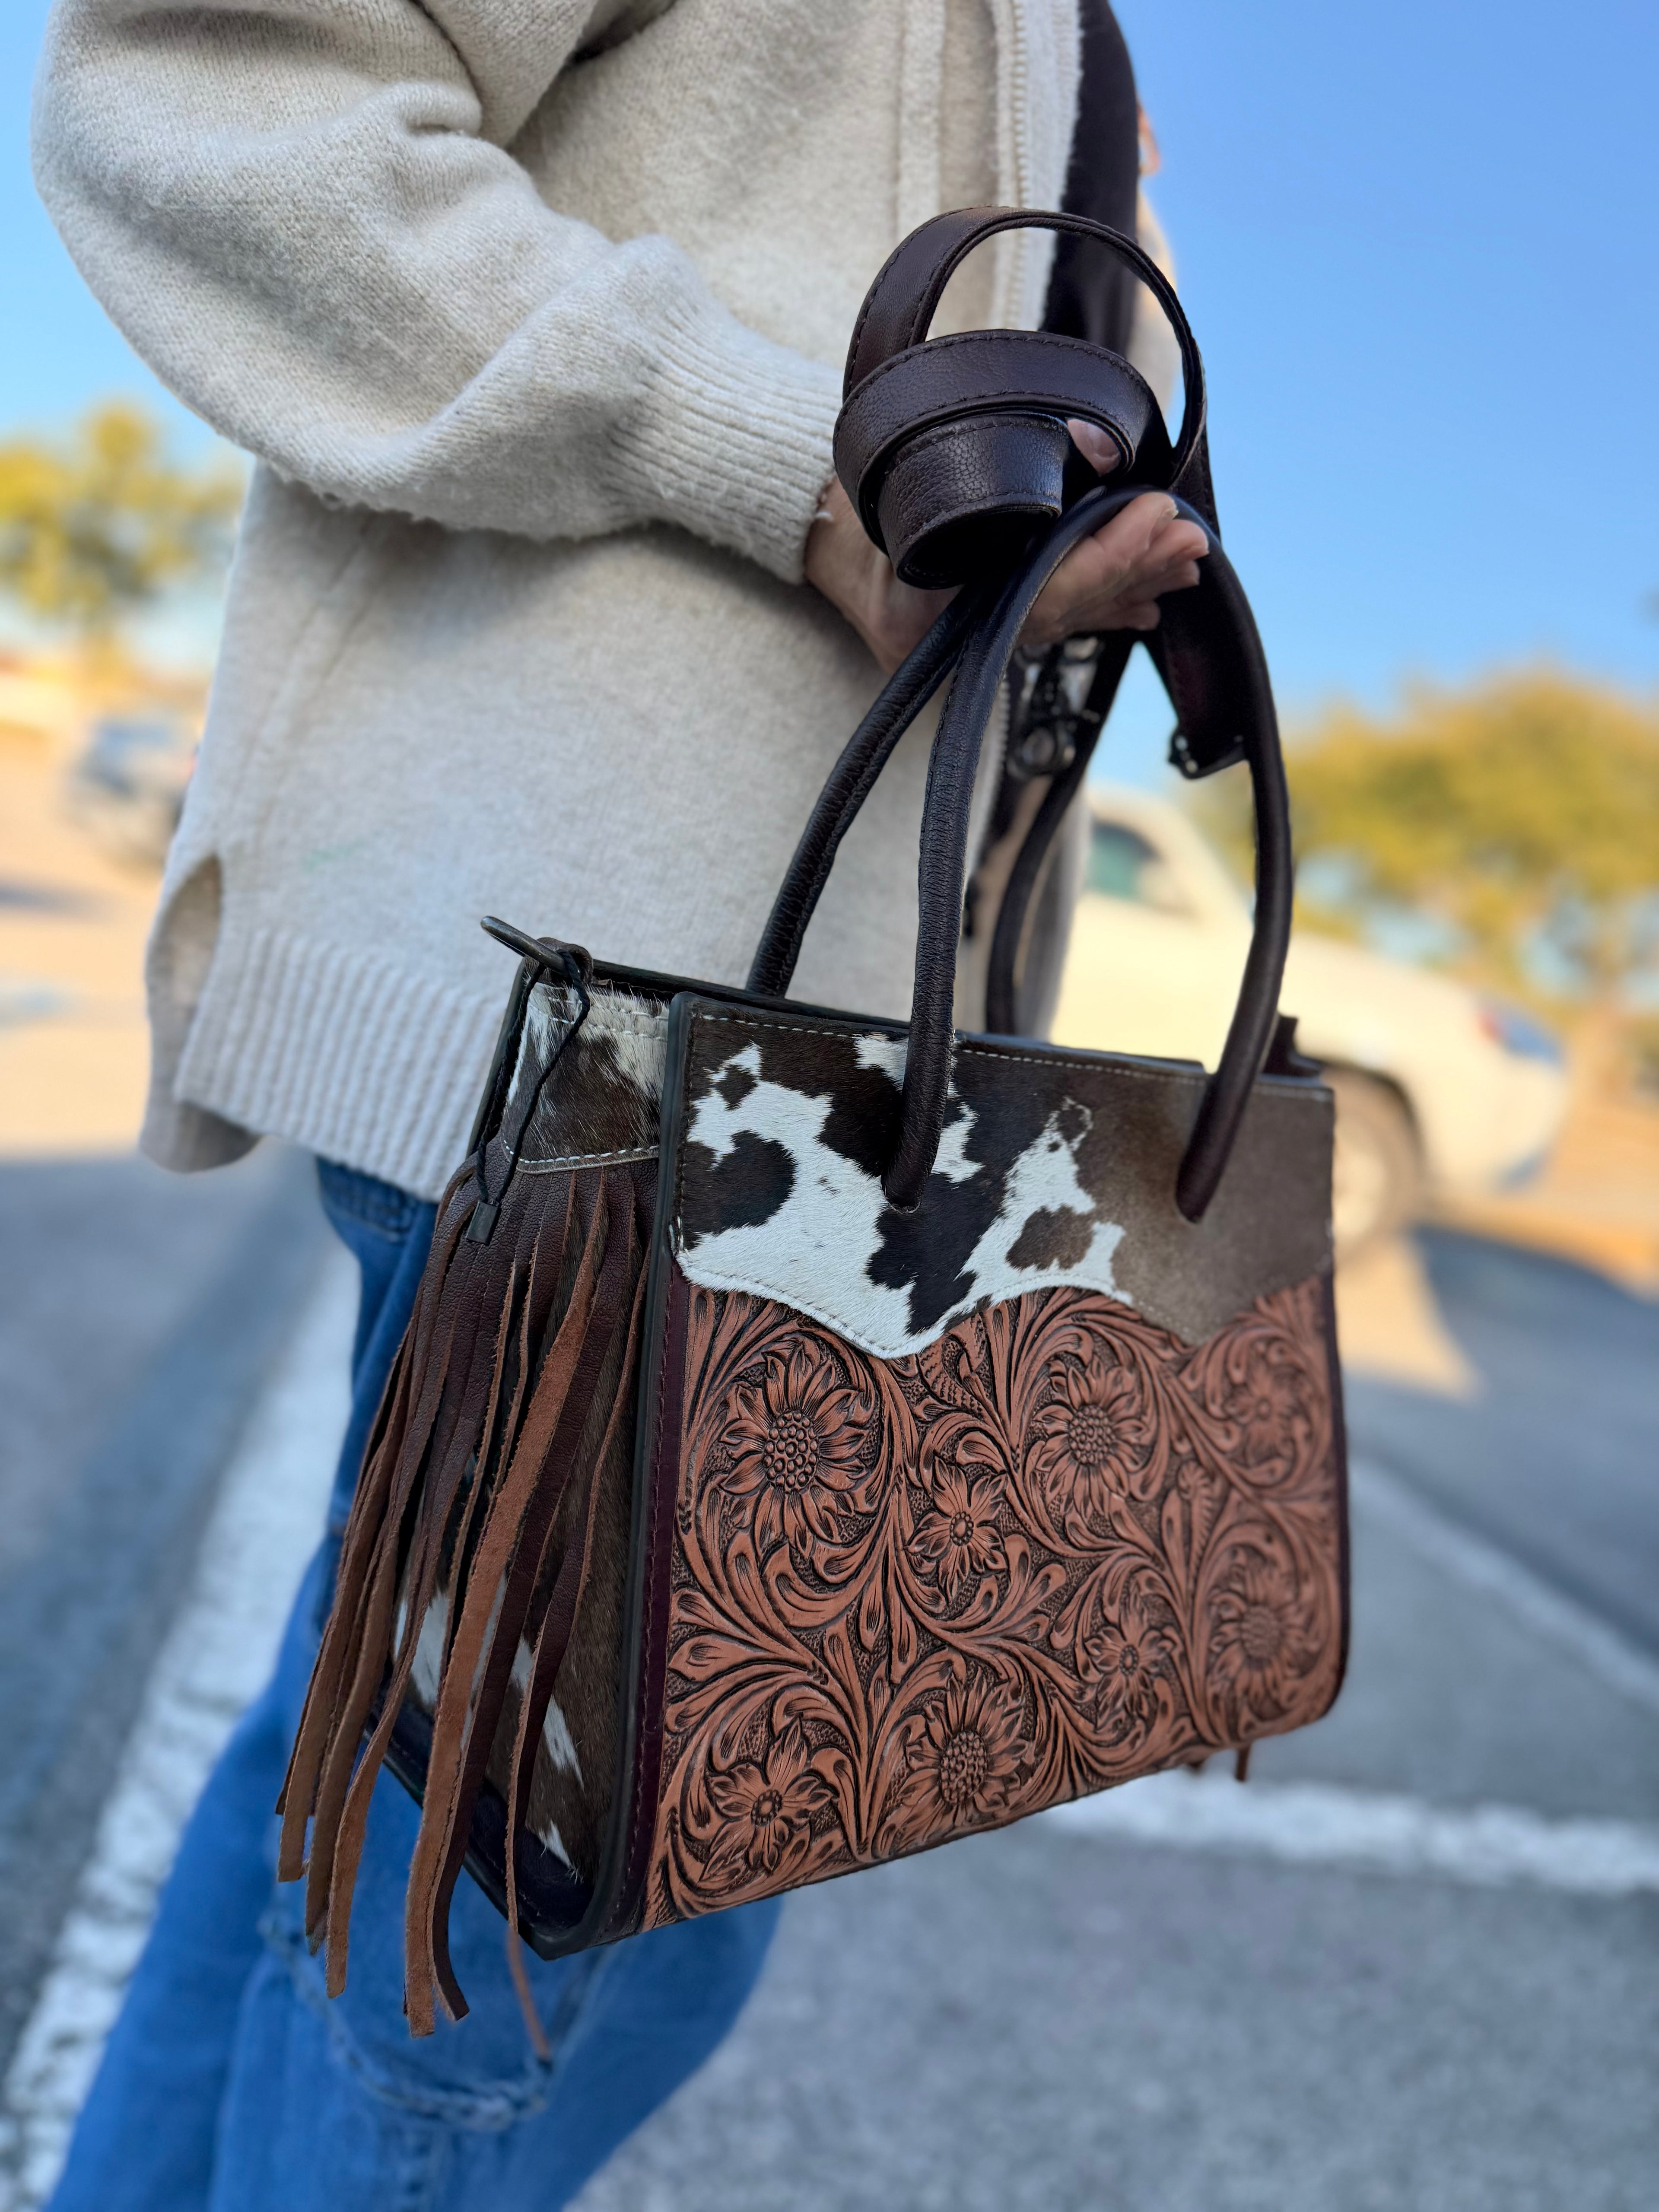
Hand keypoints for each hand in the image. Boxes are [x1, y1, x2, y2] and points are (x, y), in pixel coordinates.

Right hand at [803, 419, 1207, 672]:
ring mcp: (994, 627)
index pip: (1061, 589)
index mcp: (967, 613)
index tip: (1154, 512)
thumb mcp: (922, 492)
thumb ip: (1000, 472)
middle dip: (1140, 567)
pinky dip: (1109, 606)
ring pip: (1080, 609)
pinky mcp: (1000, 614)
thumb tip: (1091, 444)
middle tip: (1191, 538)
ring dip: (1137, 582)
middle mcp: (988, 630)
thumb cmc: (869, 519)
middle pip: (1082, 603)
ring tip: (1187, 562)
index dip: (1116, 554)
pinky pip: (1064, 615)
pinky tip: (1150, 607)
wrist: (831, 544)